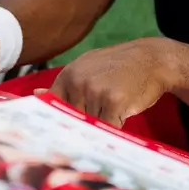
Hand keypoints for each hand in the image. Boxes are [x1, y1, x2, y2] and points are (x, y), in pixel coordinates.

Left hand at [50, 39, 177, 127]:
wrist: (152, 59)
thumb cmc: (119, 66)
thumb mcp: (88, 67)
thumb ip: (64, 84)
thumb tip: (36, 94)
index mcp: (68, 75)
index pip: (54, 107)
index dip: (61, 121)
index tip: (63, 130)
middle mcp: (78, 82)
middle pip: (72, 120)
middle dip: (84, 125)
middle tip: (100, 117)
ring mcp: (95, 91)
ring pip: (91, 126)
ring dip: (102, 126)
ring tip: (114, 110)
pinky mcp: (113, 101)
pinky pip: (108, 128)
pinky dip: (115, 128)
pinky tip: (122, 114)